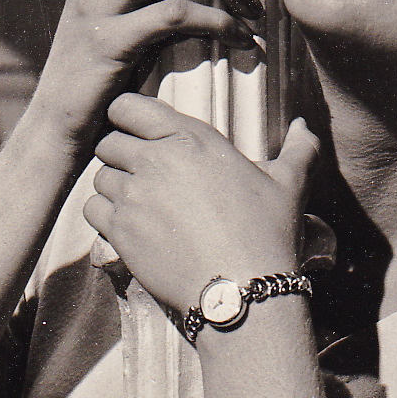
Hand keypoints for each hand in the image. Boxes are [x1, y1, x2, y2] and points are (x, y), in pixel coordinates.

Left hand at [83, 93, 320, 317]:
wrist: (242, 290)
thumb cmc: (267, 234)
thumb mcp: (289, 186)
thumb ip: (297, 149)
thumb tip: (304, 126)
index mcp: (191, 138)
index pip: (129, 106)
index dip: (126, 116)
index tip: (136, 130)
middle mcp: (155, 160)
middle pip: (109, 142)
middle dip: (121, 154)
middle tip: (142, 173)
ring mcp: (134, 196)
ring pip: (100, 177)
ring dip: (114, 186)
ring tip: (139, 203)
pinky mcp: (121, 231)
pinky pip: (92, 209)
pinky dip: (104, 214)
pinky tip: (128, 223)